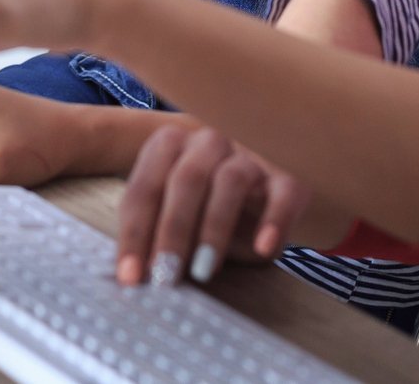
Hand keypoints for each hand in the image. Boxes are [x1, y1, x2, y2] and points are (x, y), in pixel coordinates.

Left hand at [113, 126, 344, 287]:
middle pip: (186, 179)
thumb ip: (153, 231)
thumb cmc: (205, 206)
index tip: (130, 277)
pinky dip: (274, 221)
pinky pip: (284, 193)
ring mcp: (250, 154)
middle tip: (165, 277)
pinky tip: (263, 249)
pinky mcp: (288, 175)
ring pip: (230, 182)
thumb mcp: (174, 214)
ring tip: (203, 272)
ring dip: (213, 230)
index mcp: (169, 144)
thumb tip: (131, 274)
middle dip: (172, 231)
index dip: (135, 233)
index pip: (146, 188)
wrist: (266, 194)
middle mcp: (208, 140)